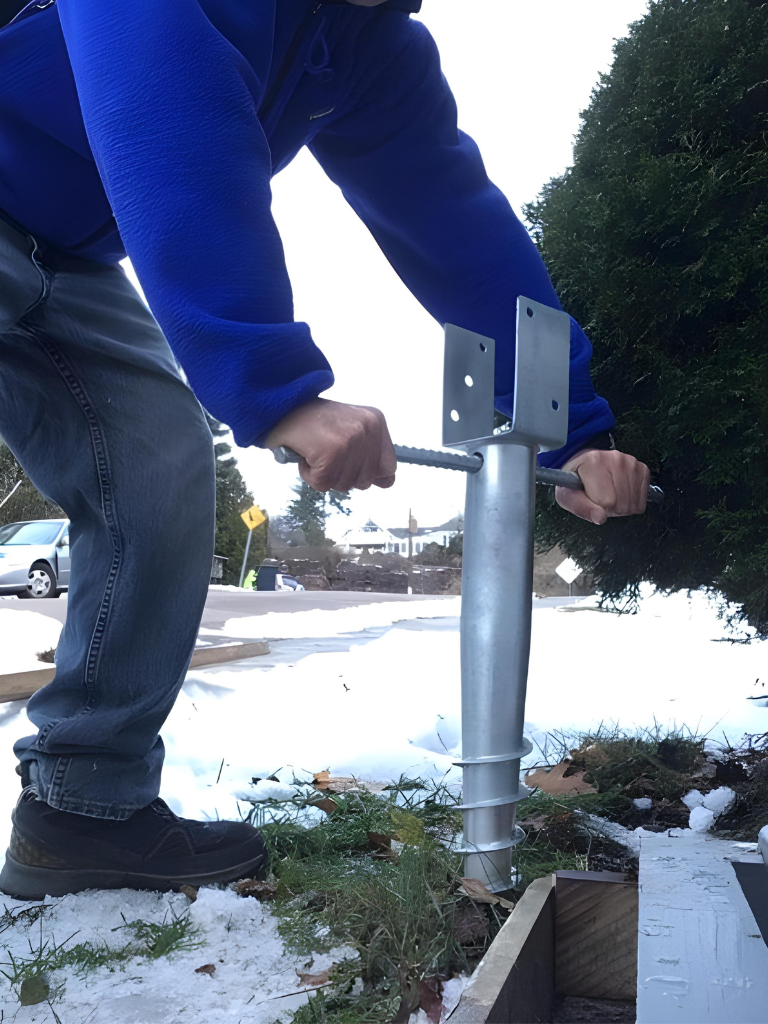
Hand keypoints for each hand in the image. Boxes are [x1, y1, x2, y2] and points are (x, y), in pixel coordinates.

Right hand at [264, 397, 396, 492]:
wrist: (279, 405)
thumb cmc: (312, 422)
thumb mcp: (351, 429)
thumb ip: (370, 454)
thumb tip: (386, 482)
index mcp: (376, 421)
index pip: (389, 468)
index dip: (368, 474)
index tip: (349, 462)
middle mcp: (368, 428)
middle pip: (365, 482)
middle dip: (342, 474)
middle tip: (325, 452)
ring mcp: (351, 440)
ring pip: (344, 485)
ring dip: (324, 474)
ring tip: (315, 450)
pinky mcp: (331, 452)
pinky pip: (322, 484)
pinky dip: (308, 474)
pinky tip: (305, 454)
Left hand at [555, 448, 650, 524]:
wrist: (584, 466)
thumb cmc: (575, 481)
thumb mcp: (567, 496)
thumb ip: (581, 507)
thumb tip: (600, 518)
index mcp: (594, 462)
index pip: (606, 501)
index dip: (597, 507)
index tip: (590, 497)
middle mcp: (616, 459)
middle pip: (621, 504)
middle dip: (609, 508)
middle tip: (598, 496)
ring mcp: (631, 463)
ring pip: (632, 504)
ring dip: (620, 506)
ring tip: (608, 494)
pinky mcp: (642, 469)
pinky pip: (641, 501)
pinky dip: (631, 503)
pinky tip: (619, 492)